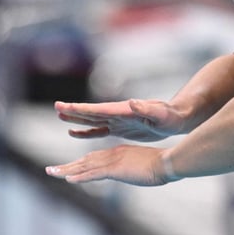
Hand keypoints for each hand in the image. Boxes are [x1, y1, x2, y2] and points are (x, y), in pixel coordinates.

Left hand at [45, 144, 168, 185]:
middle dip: (67, 166)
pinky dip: (79, 176)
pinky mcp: (115, 169)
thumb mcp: (145, 165)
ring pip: (84, 165)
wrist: (168, 162)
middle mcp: (113, 154)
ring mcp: (113, 161)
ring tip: (52, 172)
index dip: (80, 163)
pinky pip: (93, 173)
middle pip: (85, 160)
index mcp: (120, 153)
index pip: (95, 158)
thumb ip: (136, 168)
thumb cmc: (162, 164)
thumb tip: (137, 173)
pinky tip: (68, 179)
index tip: (70, 167)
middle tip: (51, 170)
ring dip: (66, 170)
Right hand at [54, 98, 186, 140]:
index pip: (98, 109)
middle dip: (73, 110)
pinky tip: (74, 132)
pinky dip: (86, 132)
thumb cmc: (171, 116)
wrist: (178, 118)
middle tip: (56, 106)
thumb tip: (133, 102)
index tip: (63, 105)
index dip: (80, 108)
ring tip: (60, 115)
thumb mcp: (161, 114)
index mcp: (124, 110)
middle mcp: (118, 113)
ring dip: (76, 118)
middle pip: (91, 112)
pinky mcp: (121, 128)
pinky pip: (99, 130)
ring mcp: (118, 121)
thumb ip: (147, 109)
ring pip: (92, 120)